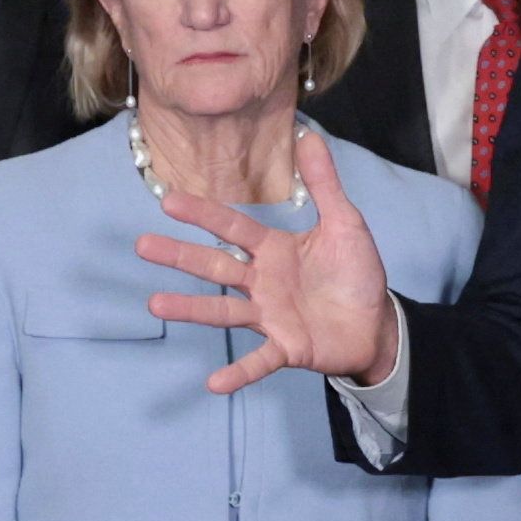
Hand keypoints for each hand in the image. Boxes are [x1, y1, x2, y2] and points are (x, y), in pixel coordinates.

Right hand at [137, 124, 401, 398]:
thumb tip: (311, 136)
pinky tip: (213, 384)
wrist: (378, 324)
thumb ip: (325, 184)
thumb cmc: (356, 274)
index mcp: (274, 250)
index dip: (203, 214)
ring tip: (156, 304)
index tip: (168, 200)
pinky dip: (238, 373)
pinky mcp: (287, 348)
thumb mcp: (346, 223)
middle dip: (180, 256)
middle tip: (143, 245)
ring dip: (191, 309)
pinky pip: (258, 361)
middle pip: (215, 266)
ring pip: (225, 312)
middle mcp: (263, 283)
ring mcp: (271, 317)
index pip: (233, 228)